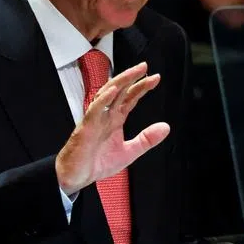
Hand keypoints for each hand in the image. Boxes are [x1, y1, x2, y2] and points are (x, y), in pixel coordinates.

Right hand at [55, 62, 170, 193]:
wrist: (77, 177)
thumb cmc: (97, 163)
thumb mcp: (129, 152)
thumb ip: (147, 139)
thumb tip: (166, 127)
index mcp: (115, 119)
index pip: (130, 98)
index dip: (142, 87)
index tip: (155, 78)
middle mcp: (105, 115)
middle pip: (119, 91)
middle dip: (132, 78)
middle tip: (145, 66)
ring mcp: (95, 119)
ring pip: (107, 94)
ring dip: (120, 82)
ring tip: (133, 73)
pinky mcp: (86, 127)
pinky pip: (94, 110)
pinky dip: (104, 100)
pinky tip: (114, 91)